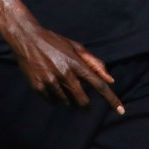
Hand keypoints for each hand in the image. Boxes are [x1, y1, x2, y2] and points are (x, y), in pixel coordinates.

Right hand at [2, 16, 124, 113]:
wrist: (26, 38)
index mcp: (76, 63)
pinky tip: (51, 85)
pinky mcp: (38, 87)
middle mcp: (64, 74)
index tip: (121, 110)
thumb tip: (110, 80)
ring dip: (68, 99)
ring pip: (67, 102)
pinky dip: (55, 97)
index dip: (111, 99)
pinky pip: (52, 101)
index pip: (99, 85)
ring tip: (61, 85)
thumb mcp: (75, 47)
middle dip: (86, 104)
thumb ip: (94, 63)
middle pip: (82, 100)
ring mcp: (50, 82)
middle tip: (85, 103)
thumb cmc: (54, 42)